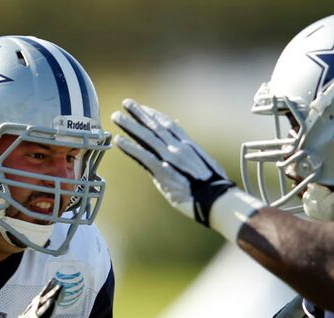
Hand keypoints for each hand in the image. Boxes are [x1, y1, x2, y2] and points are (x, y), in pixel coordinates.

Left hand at [111, 99, 234, 226]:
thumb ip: (190, 153)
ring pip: (147, 138)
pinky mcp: (164, 172)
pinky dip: (130, 148)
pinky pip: (144, 157)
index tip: (144, 108)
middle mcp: (178, 148)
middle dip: (140, 114)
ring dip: (130, 126)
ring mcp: (170, 159)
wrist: (216, 199)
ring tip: (117, 117)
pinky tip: (119, 140)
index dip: (155, 115)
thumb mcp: (203, 163)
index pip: (169, 125)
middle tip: (126, 102)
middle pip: (155, 127)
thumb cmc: (212, 186)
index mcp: (188, 146)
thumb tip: (184, 143)